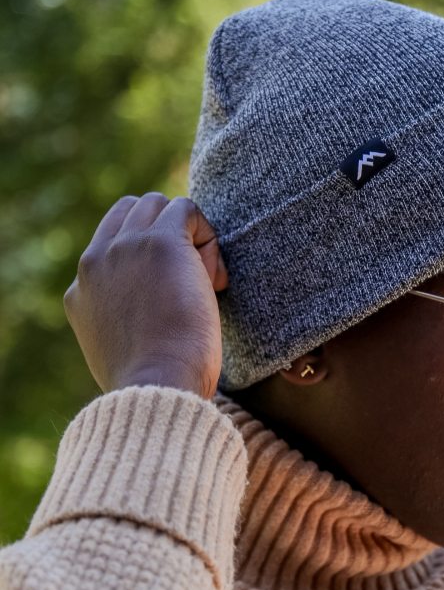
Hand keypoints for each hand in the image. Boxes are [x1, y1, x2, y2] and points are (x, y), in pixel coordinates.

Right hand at [64, 193, 228, 398]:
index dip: (149, 256)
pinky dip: (207, 236)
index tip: (172, 295)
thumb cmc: (155, 380)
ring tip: (205, 282)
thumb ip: (122, 315)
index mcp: (82, 288)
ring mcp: (125, 246)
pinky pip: (187, 209)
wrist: (158, 385)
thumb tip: (150, 305)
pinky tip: (214, 279)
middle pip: (134, 212)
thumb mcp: (120, 346)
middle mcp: (97, 260)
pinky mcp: (160, 241)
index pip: (113, 241)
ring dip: (189, 236)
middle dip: (168, 237)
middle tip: (192, 283)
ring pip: (159, 204)